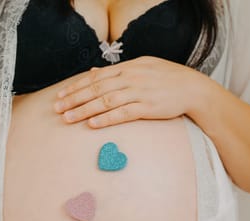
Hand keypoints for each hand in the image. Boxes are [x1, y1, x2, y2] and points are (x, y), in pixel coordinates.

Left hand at [53, 56, 204, 127]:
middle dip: (74, 99)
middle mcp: (130, 78)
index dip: (76, 86)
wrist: (192, 88)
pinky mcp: (147, 107)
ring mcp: (139, 93)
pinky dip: (106, 118)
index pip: (95, 77)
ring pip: (105, 101)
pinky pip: (122, 113)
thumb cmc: (167, 78)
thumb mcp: (142, 67)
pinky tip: (92, 124)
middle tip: (57, 108)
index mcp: (128, 68)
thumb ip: (117, 70)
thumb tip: (94, 72)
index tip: (61, 94)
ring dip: (84, 110)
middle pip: (96, 89)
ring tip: (68, 118)